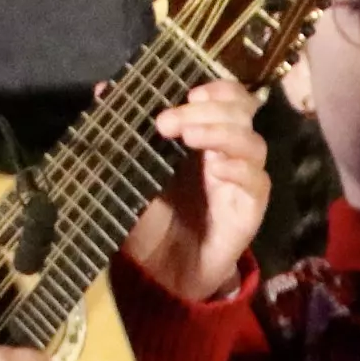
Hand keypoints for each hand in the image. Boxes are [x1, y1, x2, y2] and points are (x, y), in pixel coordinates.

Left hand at [122, 78, 271, 300]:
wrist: (161, 271)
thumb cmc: (150, 219)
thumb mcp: (131, 171)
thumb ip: (123, 132)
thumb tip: (103, 90)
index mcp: (207, 138)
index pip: (229, 99)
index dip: (217, 89)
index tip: (188, 92)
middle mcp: (228, 154)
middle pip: (242, 114)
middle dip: (207, 110)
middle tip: (166, 121)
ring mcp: (242, 181)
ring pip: (252, 144)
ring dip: (221, 133)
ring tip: (188, 137)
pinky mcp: (249, 210)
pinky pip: (256, 182)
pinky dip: (238, 170)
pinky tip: (215, 169)